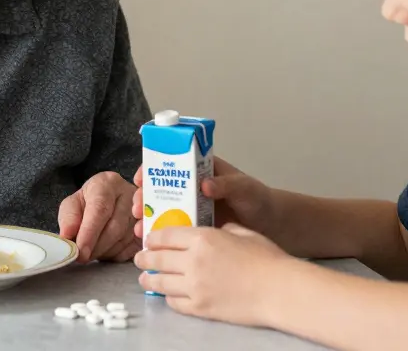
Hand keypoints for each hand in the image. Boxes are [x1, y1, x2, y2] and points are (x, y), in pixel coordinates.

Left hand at [58, 171, 139, 263]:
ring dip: (106, 251)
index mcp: (107, 183)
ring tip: (93, 252)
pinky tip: (107, 250)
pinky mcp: (148, 228)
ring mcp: (143, 211)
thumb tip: (67, 237)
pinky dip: (117, 254)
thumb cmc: (89, 203)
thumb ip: (69, 219)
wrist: (110, 200)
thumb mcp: (73, 205)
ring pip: (124, 239)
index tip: (80, 251)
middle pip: (115, 226)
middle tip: (83, 257)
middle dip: (97, 247)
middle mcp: (129, 194)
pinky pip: (133, 248)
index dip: (89, 233)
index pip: (100, 209)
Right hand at [131, 157, 273, 239]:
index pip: (170, 164)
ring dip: (148, 218)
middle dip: (144, 197)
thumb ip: (226, 184)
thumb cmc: (257, 199)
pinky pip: (173, 230)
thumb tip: (205, 184)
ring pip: (163, 210)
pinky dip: (160, 236)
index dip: (152, 168)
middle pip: (160, 188)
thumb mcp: (243, 187)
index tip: (140, 178)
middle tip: (137, 208)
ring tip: (140, 229)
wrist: (270, 225)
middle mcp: (191, 188)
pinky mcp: (194, 229)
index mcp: (201, 171)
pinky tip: (150, 244)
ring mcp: (191, 209)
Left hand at [135, 223, 294, 326]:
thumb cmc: (267, 259)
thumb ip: (221, 230)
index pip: (166, 235)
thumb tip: (213, 232)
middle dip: (144, 258)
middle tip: (140, 258)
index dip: (153, 237)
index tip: (148, 238)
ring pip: (160, 282)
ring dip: (148, 279)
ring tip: (144, 279)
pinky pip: (174, 302)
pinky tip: (167, 295)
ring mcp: (194, 286)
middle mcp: (192, 261)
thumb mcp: (242, 232)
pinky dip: (168, 297)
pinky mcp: (200, 307)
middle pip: (157, 258)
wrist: (280, 290)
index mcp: (202, 238)